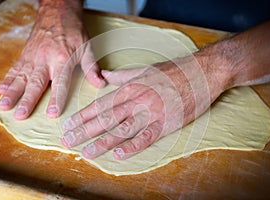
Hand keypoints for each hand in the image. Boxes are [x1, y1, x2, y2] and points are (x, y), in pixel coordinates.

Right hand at [0, 0, 104, 119]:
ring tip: (5, 105)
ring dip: (13, 92)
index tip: (52, 113)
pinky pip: (15, 68)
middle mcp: (45, 59)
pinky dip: (8, 79)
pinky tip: (1, 89)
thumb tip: (100, 83)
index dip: (56, 98)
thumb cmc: (73, 31)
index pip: (60, 83)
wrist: (57, 12)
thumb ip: (91, 68)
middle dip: (27, 100)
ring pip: (21, 77)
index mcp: (62, 59)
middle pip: (36, 83)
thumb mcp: (87, 47)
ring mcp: (33, 57)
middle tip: (21, 114)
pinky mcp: (25, 55)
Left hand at [61, 54, 228, 159]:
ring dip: (102, 142)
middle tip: (68, 141)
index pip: (101, 104)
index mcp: (130, 88)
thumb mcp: (144, 69)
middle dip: (85, 131)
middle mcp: (137, 101)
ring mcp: (151, 113)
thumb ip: (122, 75)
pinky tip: (118, 155)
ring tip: (86, 152)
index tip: (69, 125)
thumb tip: (104, 76)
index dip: (83, 116)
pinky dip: (132, 147)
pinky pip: (146, 138)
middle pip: (106, 119)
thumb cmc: (173, 71)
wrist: (201, 73)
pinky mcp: (166, 124)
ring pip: (121, 130)